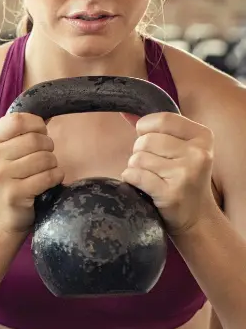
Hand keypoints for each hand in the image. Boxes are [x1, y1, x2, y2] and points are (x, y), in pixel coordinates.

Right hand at [0, 112, 63, 235]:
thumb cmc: (6, 181)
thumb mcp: (0, 154)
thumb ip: (17, 134)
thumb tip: (48, 114)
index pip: (17, 120)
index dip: (36, 124)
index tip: (41, 133)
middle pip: (34, 139)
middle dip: (48, 147)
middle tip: (44, 158)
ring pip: (44, 158)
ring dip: (52, 164)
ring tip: (44, 171)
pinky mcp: (14, 194)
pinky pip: (48, 177)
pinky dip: (55, 177)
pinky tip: (48, 182)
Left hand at [121, 112, 217, 235]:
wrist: (196, 217)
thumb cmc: (182, 177)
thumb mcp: (179, 148)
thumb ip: (154, 128)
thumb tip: (125, 111)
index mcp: (202, 136)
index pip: (161, 119)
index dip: (145, 129)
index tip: (149, 140)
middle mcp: (198, 153)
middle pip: (145, 140)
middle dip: (140, 152)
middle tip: (153, 166)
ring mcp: (186, 173)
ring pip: (137, 158)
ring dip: (136, 168)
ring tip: (152, 177)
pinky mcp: (172, 193)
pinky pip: (135, 175)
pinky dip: (131, 179)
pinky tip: (144, 186)